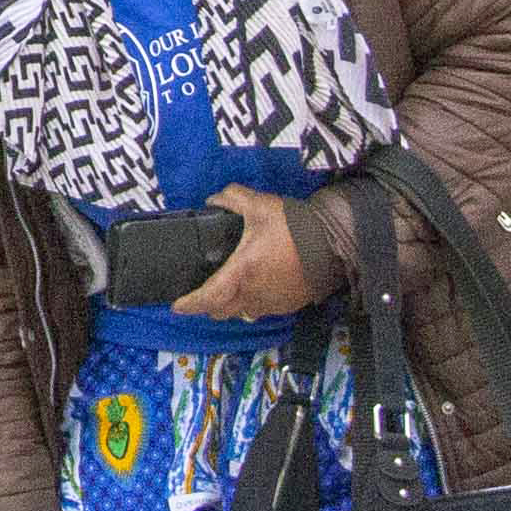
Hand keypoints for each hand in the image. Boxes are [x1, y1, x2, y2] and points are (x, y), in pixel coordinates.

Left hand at [176, 187, 322, 319]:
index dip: (189, 304)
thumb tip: (214, 201)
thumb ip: (231, 198)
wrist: (334, 243)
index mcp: (242, 273)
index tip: (177, 306)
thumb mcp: (259, 204)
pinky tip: (254, 287)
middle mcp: (254, 294)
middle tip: (200, 294)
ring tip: (226, 290)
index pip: (208, 297)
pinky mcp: (289, 304)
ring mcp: (273, 302)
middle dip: (207, 305)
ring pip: (242, 312)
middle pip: (221, 311)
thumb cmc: (296, 227)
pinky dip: (252, 302)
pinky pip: (262, 309)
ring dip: (230, 305)